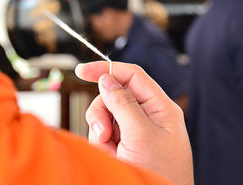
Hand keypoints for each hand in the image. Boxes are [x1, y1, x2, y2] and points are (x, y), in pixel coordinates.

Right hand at [75, 61, 192, 184]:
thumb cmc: (161, 172)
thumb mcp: (142, 134)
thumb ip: (123, 103)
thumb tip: (107, 79)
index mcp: (160, 107)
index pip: (132, 76)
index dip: (108, 69)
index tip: (82, 70)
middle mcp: (147, 115)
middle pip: (113, 95)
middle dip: (102, 112)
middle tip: (104, 134)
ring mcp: (134, 130)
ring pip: (105, 116)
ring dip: (102, 133)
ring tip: (113, 152)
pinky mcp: (123, 143)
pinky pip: (102, 134)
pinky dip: (102, 145)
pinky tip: (113, 157)